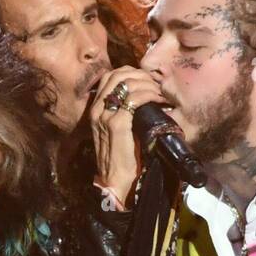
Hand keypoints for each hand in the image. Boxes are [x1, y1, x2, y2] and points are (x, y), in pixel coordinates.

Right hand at [89, 66, 167, 208]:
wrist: (115, 181)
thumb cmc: (120, 159)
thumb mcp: (115, 132)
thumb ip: (121, 114)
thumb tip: (141, 99)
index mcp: (95, 109)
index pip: (111, 77)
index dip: (132, 73)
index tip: (148, 82)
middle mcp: (97, 109)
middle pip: (118, 74)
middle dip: (141, 75)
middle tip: (156, 86)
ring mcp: (105, 115)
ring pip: (127, 83)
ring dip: (147, 84)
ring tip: (159, 94)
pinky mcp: (117, 124)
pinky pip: (135, 99)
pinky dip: (149, 95)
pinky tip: (158, 100)